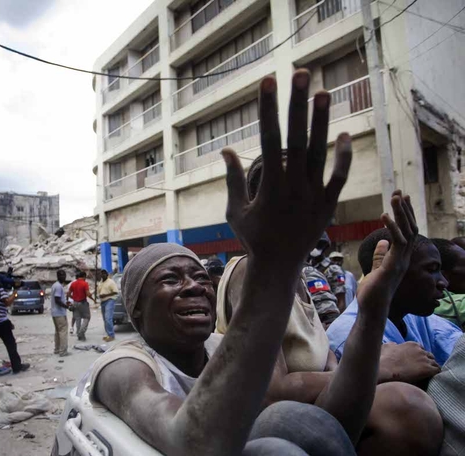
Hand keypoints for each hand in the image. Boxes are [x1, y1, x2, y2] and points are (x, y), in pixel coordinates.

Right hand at [222, 70, 351, 267]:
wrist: (278, 267)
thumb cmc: (252, 239)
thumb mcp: (235, 211)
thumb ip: (233, 179)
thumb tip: (226, 150)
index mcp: (270, 187)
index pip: (269, 140)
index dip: (268, 109)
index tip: (268, 83)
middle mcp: (294, 188)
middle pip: (297, 138)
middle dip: (298, 104)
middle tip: (300, 73)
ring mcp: (313, 196)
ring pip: (320, 152)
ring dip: (321, 121)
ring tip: (323, 91)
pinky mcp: (328, 205)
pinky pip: (339, 177)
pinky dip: (344, 157)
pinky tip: (344, 134)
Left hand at [357, 191, 417, 313]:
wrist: (371, 310)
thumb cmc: (372, 293)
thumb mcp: (375, 270)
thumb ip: (380, 256)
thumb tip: (382, 242)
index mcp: (400, 258)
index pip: (407, 232)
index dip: (405, 215)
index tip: (401, 199)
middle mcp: (404, 258)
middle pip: (410, 228)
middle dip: (405, 209)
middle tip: (399, 191)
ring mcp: (401, 262)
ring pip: (407, 232)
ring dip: (401, 213)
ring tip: (394, 196)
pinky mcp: (393, 266)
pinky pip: (397, 242)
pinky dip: (392, 227)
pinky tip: (384, 215)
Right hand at [379, 342, 439, 383]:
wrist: (386, 370)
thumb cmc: (384, 359)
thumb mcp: (387, 346)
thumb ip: (393, 344)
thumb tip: (394, 344)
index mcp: (412, 344)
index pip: (421, 349)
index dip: (419, 355)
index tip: (416, 361)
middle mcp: (420, 350)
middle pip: (429, 355)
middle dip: (427, 361)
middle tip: (422, 368)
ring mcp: (425, 359)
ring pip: (434, 363)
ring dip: (432, 368)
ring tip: (428, 375)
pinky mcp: (428, 369)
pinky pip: (437, 370)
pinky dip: (435, 373)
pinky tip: (431, 378)